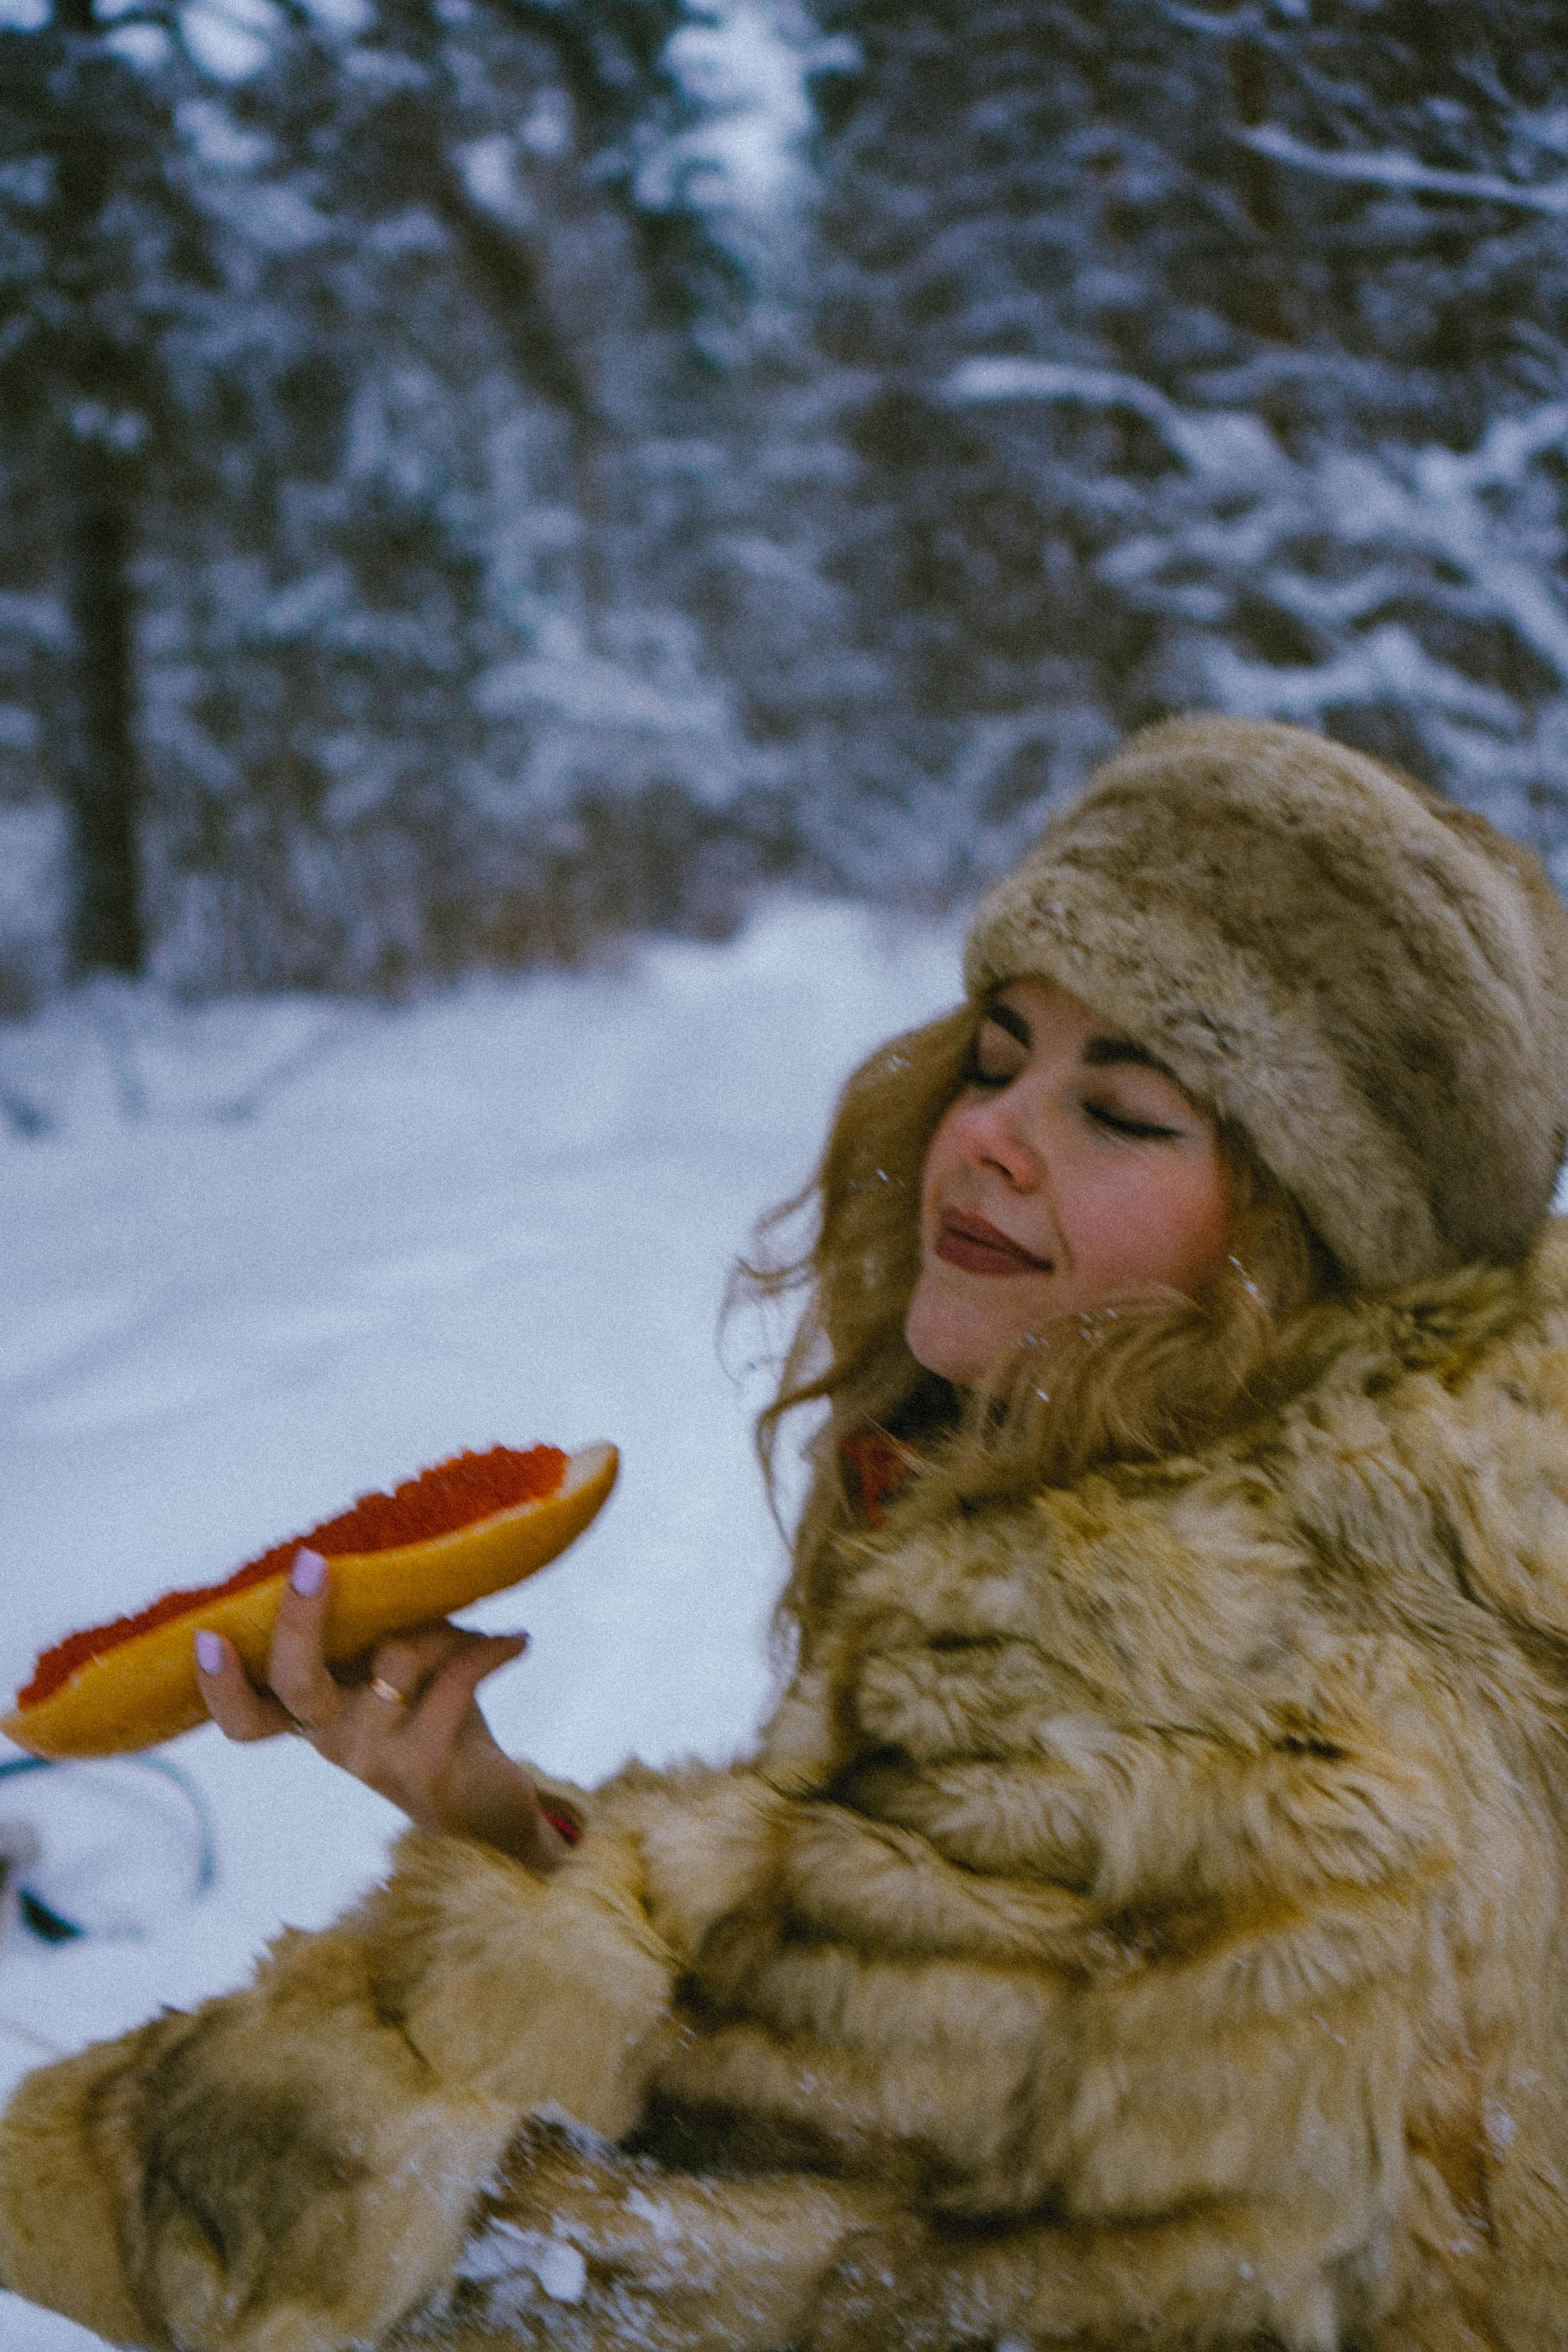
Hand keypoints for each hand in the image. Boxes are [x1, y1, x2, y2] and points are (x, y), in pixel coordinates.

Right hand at [194, 1548, 568, 1874]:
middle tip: (313, 1563)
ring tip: (482, 1632)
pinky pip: (455, 1678)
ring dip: (450, 1627)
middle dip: (300, 1619)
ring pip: (400, 1653)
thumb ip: (378, 1637)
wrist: (490, 1809)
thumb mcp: (399, 1681)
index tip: (205, 1636)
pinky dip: (492, 1648)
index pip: (247, 1719)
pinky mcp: (425, 1766)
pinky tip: (518, 1640)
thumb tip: (387, 1559)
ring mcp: (375, 1759)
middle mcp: (334, 1743)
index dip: (220, 1685)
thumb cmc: (439, 1724)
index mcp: (316, 1721)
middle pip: (296, 1682)